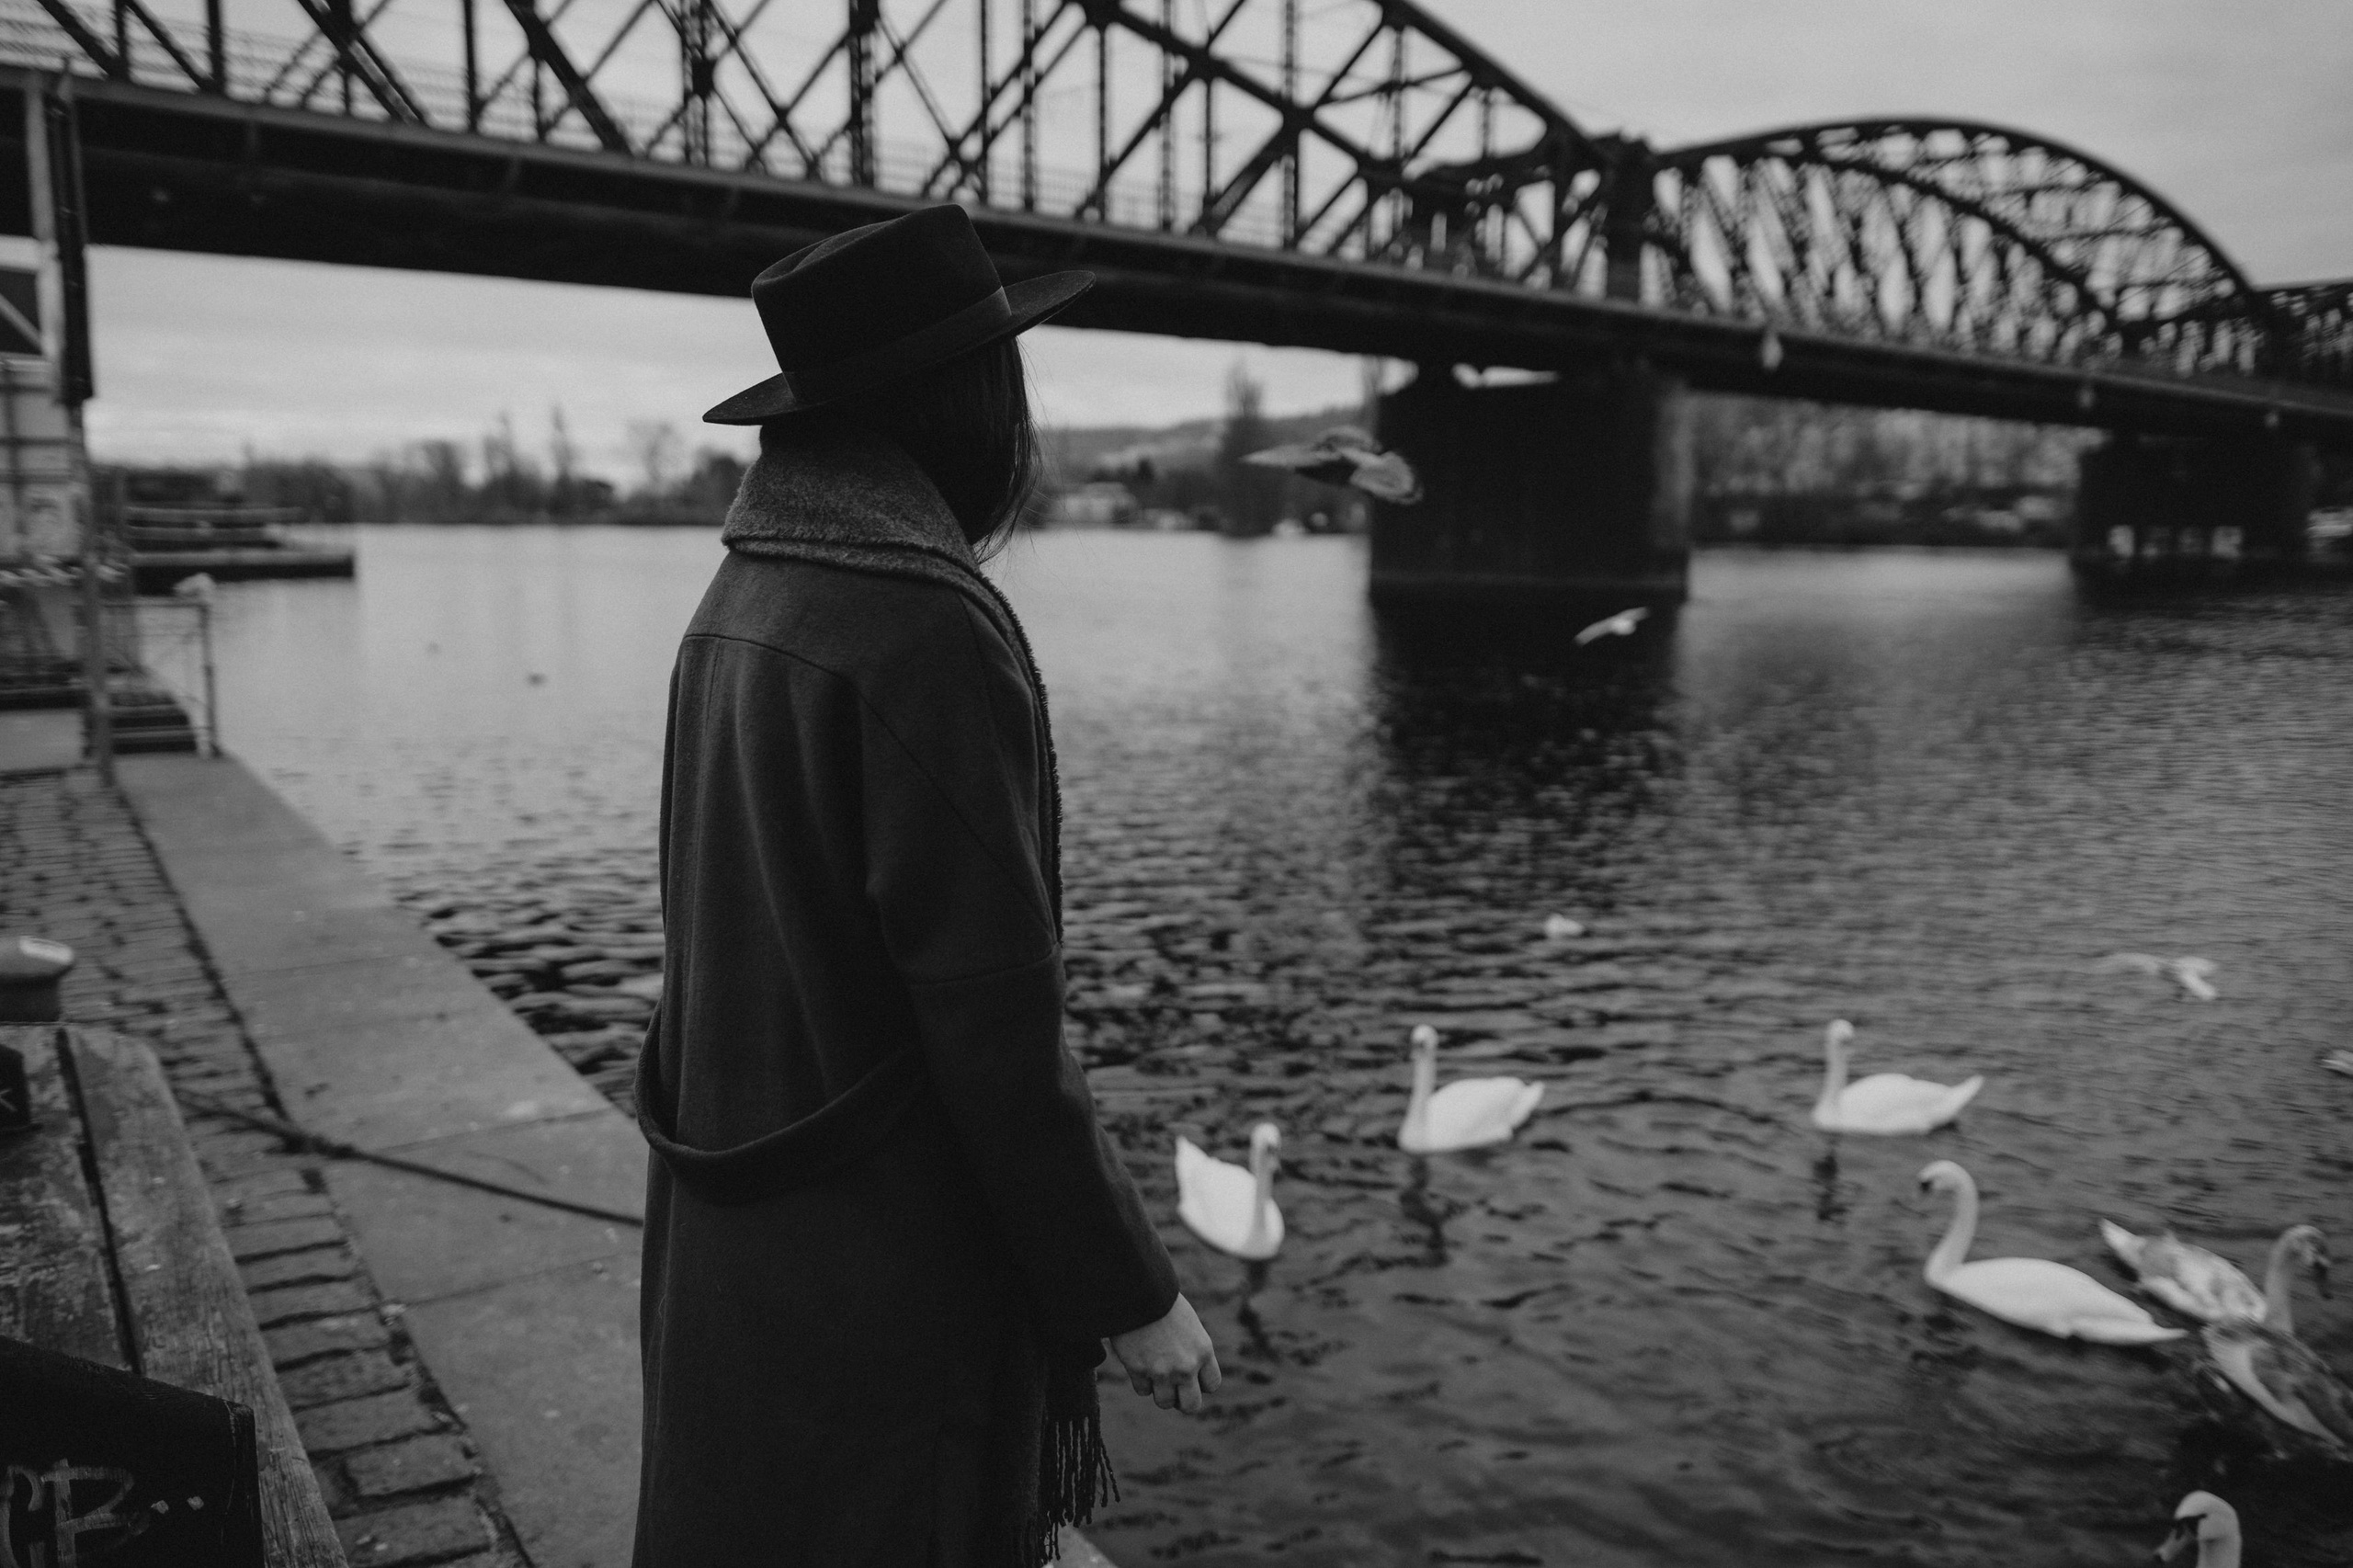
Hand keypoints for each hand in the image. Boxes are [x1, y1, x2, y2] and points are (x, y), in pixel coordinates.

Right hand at [1107, 1294, 1220, 1413]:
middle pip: (1191, 1406)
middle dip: (1182, 1400)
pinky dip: (1141, 1381)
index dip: (1200, 1383)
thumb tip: (1189, 1374)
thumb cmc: (1163, 1303)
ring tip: (1154, 1373)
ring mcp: (1162, 1372)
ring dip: (1159, 1391)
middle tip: (1173, 1387)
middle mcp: (1186, 1366)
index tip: (1190, 1375)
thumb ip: (1192, 1351)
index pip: (1212, 1385)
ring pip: (1165, 1403)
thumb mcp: (1189, 1326)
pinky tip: (1139, 1363)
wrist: (1138, 1290)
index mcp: (1203, 1351)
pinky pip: (1143, 1391)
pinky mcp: (1139, 1371)